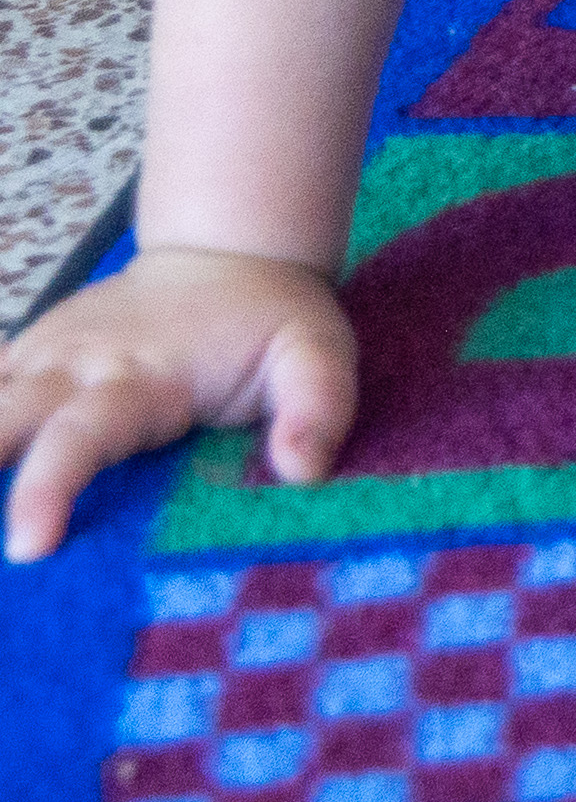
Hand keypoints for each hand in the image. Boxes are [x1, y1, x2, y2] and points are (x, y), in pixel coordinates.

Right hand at [0, 249, 352, 561]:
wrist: (226, 254)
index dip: (46, 490)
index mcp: (135, 381)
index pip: (80, 439)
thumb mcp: (319, 352)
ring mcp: (34, 363)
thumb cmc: (271, 321)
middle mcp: (69, 371)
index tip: (25, 546)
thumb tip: (303, 470)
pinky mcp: (17, 364)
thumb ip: (318, 406)